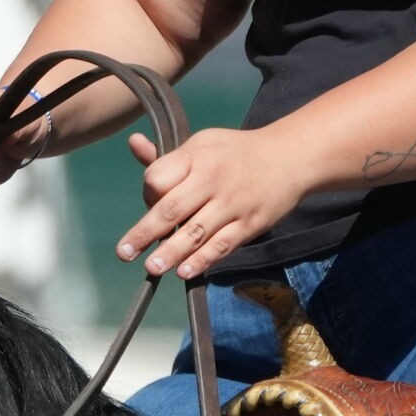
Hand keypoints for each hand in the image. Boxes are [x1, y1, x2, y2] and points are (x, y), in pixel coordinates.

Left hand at [117, 124, 328, 279]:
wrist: (291, 157)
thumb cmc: (236, 153)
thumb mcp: (202, 144)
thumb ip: (166, 157)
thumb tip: (133, 143)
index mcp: (197, 157)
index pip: (159, 179)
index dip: (148, 194)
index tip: (149, 203)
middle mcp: (214, 180)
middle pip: (172, 208)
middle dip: (146, 232)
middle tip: (124, 252)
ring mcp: (233, 204)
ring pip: (196, 232)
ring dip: (172, 252)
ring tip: (152, 268)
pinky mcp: (250, 224)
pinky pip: (222, 245)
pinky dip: (203, 260)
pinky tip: (184, 272)